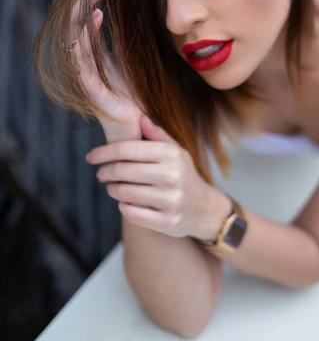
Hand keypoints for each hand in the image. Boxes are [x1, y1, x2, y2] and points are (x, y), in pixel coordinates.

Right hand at [69, 0, 143, 140]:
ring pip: (76, 32)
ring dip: (86, 6)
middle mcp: (85, 58)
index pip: (88, 13)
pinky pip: (82, 57)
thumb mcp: (127, 61)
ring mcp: (86, 72)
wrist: (137, 128)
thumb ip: (116, 40)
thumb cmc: (133, 96)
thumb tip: (109, 11)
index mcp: (93, 51)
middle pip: (79, 16)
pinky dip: (85, 36)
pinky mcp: (90, 86)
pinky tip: (94, 17)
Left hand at [86, 116, 230, 239]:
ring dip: (112, 190)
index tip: (91, 156)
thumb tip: (141, 118)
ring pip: (124, 193)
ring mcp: (170, 200)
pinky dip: (123, 207)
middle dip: (106, 172)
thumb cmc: (184, 175)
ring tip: (113, 187)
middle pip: (122, 171)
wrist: (205, 209)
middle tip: (101, 174)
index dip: (104, 152)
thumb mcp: (177, 152)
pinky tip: (126, 202)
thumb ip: (158, 136)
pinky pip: (131, 213)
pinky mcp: (167, 222)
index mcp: (172, 155)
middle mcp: (172, 176)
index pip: (128, 149)